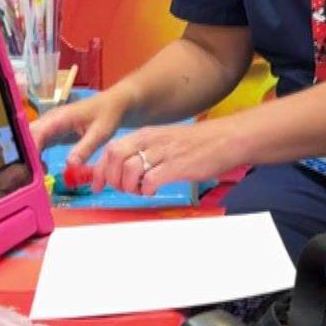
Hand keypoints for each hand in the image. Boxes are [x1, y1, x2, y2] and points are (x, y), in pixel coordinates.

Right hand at [28, 89, 131, 167]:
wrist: (113, 104)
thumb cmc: (107, 115)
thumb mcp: (100, 133)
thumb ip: (85, 148)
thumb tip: (70, 165)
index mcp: (59, 117)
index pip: (36, 133)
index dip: (31, 150)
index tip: (32, 168)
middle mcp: (50, 120)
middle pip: (28, 136)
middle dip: (26, 155)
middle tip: (31, 176)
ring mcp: (50, 125)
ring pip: (31, 140)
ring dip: (30, 157)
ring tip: (37, 176)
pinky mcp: (53, 131)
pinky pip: (38, 143)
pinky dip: (37, 155)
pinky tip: (42, 169)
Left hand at [97, 119, 248, 194]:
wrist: (227, 139)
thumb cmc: (197, 144)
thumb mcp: (164, 141)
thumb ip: (145, 152)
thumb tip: (126, 170)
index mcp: (145, 135)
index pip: (110, 149)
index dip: (100, 170)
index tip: (98, 185)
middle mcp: (150, 141)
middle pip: (114, 157)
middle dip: (113, 178)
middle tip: (124, 189)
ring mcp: (163, 153)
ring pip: (129, 169)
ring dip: (129, 186)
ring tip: (141, 190)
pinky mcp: (177, 166)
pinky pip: (150, 180)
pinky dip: (147, 190)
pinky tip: (154, 190)